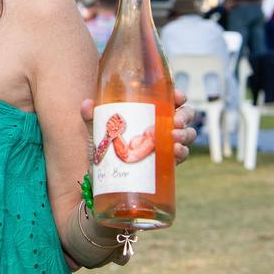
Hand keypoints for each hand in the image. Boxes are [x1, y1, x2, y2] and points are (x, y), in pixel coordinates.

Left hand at [80, 89, 195, 164]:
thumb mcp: (96, 130)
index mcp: (149, 112)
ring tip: (174, 137)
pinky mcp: (165, 163)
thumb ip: (91, 117)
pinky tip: (176, 151)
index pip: (170, 99)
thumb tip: (87, 103)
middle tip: (176, 121)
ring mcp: (165, 144)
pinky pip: (180, 156)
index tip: (177, 96)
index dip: (178, 96)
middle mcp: (161, 126)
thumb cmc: (103, 147)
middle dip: (185, 116)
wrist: (99, 178)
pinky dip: (182, 152)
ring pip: (186, 135)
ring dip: (185, 134)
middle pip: (184, 115)